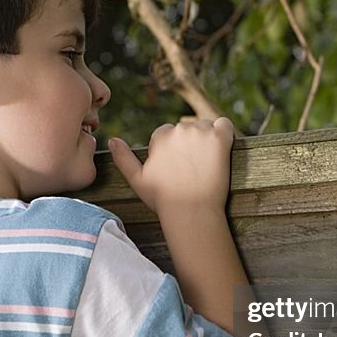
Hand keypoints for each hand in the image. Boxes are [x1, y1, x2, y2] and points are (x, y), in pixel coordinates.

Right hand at [109, 117, 234, 215]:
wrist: (192, 212)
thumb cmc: (164, 199)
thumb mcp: (137, 180)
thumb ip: (123, 158)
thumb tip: (112, 140)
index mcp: (160, 136)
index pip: (167, 133)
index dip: (172, 150)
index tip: (177, 167)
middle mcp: (180, 130)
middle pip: (187, 128)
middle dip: (190, 143)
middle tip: (193, 169)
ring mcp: (201, 133)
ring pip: (206, 126)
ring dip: (207, 139)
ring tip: (206, 164)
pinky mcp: (220, 139)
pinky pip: (225, 124)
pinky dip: (225, 133)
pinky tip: (222, 149)